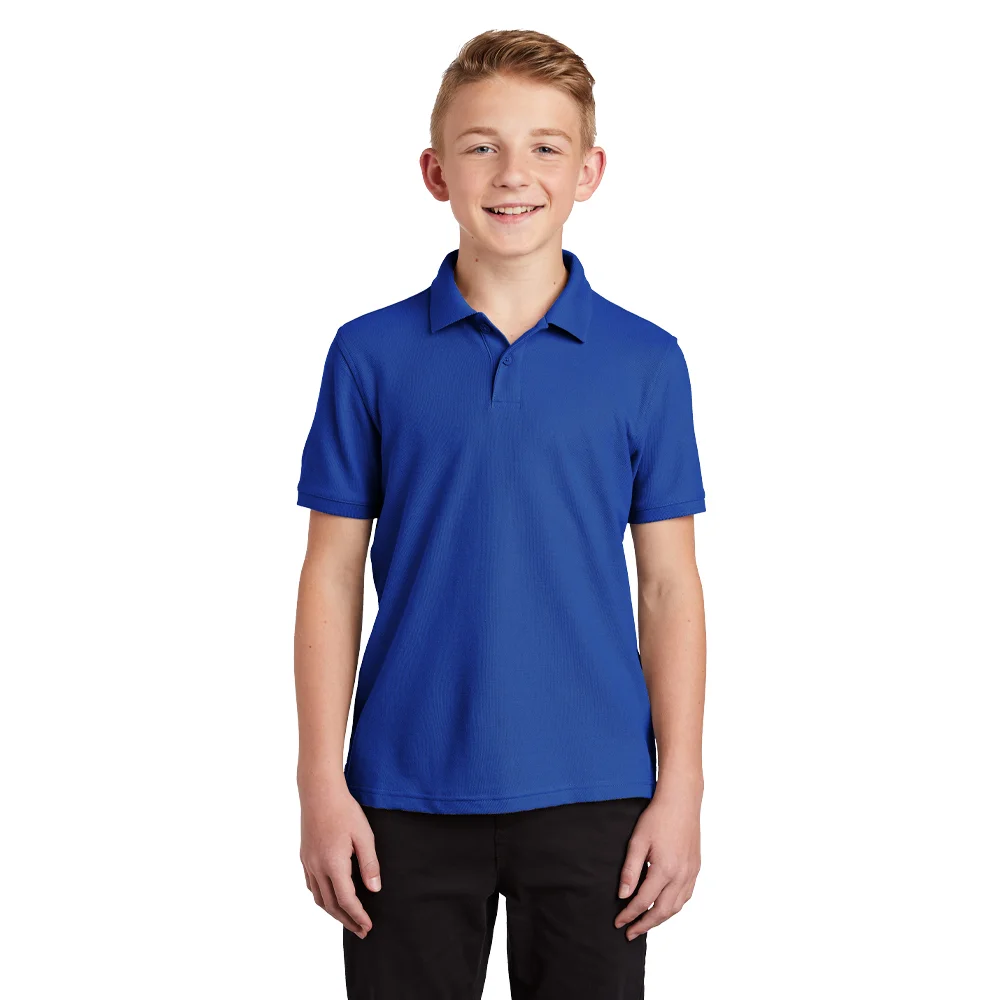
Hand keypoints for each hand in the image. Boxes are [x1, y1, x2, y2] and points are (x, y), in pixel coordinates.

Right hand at [300, 783, 381, 938]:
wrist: (319, 791)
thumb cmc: (344, 810)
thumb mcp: (364, 835)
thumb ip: (370, 864)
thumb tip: (374, 890)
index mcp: (333, 864)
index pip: (346, 900)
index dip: (358, 916)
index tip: (368, 926)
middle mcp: (317, 867)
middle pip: (330, 905)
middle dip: (346, 920)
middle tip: (361, 931)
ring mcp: (308, 862)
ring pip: (318, 898)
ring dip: (333, 912)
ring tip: (347, 918)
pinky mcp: (305, 856)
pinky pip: (311, 885)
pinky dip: (321, 897)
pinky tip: (330, 896)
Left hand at [614, 782, 701, 939]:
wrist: (681, 801)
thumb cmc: (657, 817)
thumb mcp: (638, 841)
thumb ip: (630, 870)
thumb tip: (623, 895)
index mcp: (665, 869)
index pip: (644, 901)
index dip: (629, 914)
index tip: (618, 922)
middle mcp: (681, 875)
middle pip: (662, 911)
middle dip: (645, 925)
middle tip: (630, 933)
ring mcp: (691, 873)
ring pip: (676, 907)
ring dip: (660, 919)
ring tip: (645, 924)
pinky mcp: (695, 868)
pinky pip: (686, 896)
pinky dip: (674, 907)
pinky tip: (664, 907)